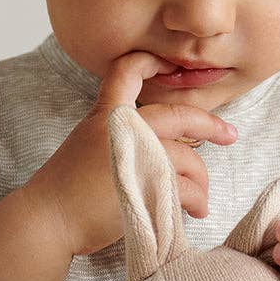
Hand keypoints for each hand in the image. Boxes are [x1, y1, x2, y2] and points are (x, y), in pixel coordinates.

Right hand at [23, 49, 238, 256]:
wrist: (50, 219)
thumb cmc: (66, 189)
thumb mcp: (87, 144)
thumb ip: (118, 133)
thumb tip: (159, 139)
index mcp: (106, 114)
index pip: (126, 71)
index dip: (150, 61)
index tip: (172, 64)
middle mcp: (121, 127)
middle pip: (179, 114)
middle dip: (211, 124)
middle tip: (229, 134)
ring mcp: (135, 154)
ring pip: (188, 158)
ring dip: (201, 181)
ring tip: (201, 201)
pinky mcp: (144, 184)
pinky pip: (187, 188)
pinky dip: (197, 202)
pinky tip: (195, 212)